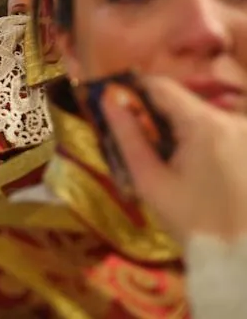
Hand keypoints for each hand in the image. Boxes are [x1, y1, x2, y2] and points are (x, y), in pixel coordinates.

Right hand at [103, 75, 246, 243]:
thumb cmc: (191, 221)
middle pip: (181, 100)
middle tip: (137, 142)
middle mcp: (232, 118)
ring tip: (165, 160)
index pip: (160, 86)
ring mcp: (246, 130)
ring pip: (198, 114)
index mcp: (204, 124)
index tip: (113, 105)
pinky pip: (216, 129)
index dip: (132, 90)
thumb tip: (108, 100)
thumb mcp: (151, 181)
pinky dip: (197, 139)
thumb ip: (128, 136)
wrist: (240, 255)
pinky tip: (192, 168)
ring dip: (177, 127)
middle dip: (155, 114)